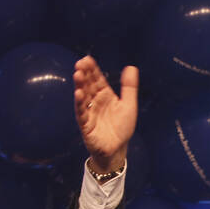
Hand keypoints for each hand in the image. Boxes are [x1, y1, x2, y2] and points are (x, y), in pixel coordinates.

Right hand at [73, 56, 138, 172]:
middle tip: (80, 63)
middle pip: (88, 85)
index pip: (97, 79)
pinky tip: (78, 93)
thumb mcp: (128, 105)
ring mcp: (89, 113)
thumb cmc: (122, 127)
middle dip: (84, 74)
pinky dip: (79, 104)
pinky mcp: (86, 125)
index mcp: (105, 95)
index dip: (92, 69)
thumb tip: (131, 67)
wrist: (117, 149)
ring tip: (78, 74)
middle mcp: (95, 102)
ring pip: (83, 97)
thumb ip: (129, 87)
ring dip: (80, 85)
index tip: (87, 59)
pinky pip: (82, 113)